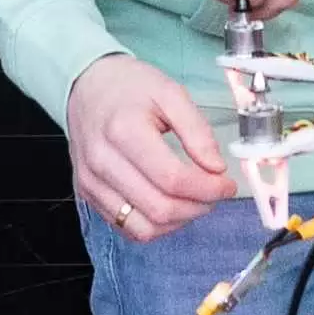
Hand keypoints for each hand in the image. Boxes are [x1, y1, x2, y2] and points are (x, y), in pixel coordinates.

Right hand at [68, 52, 236, 242]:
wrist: (86, 86)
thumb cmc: (128, 87)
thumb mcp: (171, 93)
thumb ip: (197, 131)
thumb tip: (216, 168)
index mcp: (124, 131)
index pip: (172, 179)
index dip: (208, 189)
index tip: (227, 185)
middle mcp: (103, 161)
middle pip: (159, 208)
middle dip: (198, 207)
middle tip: (214, 193)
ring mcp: (92, 182)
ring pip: (143, 228)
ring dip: (178, 221)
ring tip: (194, 201)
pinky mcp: (88, 194)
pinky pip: (126, 228)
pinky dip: (155, 226)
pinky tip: (170, 205)